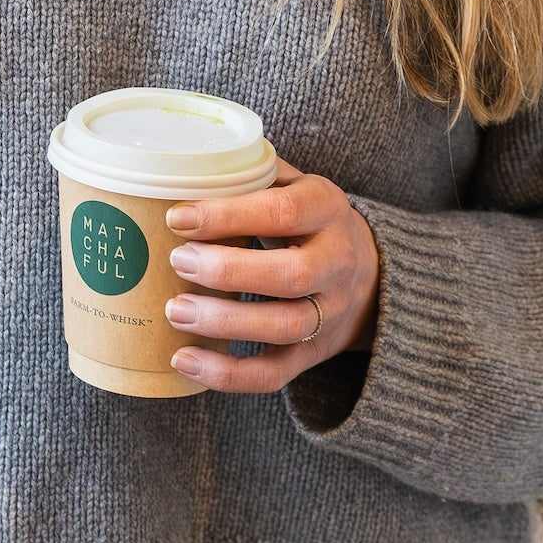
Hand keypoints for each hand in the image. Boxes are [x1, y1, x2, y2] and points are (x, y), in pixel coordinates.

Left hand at [162, 157, 380, 392]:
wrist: (367, 271)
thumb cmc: (305, 218)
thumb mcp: (292, 183)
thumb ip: (248, 174)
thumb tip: (177, 167)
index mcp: (326, 208)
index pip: (282, 212)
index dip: (228, 216)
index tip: (178, 217)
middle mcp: (337, 262)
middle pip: (291, 276)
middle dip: (228, 271)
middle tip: (178, 261)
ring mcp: (329, 313)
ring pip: (285, 327)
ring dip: (226, 323)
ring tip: (175, 311)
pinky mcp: (313, 354)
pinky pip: (274, 374)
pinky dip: (227, 375)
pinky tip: (185, 360)